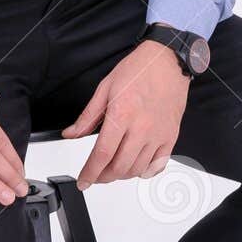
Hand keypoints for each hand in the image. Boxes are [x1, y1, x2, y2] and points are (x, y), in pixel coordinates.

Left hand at [61, 39, 189, 189]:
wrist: (168, 61)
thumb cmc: (139, 70)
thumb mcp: (106, 88)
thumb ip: (88, 116)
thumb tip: (71, 133)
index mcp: (122, 115)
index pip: (102, 155)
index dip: (90, 173)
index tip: (83, 180)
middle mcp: (141, 128)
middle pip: (119, 167)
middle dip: (103, 177)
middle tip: (96, 175)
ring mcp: (158, 135)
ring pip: (137, 170)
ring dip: (122, 175)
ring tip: (113, 169)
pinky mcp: (170, 137)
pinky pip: (158, 165)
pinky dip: (144, 172)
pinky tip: (136, 167)